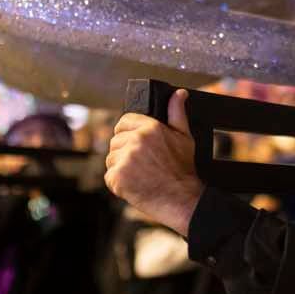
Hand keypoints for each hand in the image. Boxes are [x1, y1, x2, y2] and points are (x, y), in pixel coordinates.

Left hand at [105, 89, 203, 236]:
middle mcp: (136, 140)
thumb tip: (178, 94)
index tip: (138, 146)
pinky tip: (135, 185)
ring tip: (140, 175)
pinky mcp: (118, 176)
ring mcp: (125, 158)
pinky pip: (110, 176)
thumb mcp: (184, 137)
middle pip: (116, 141)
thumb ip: (177, 113)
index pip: (124, 122)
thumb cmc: (183, 170)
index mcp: (150, 127)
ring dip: (121, 168)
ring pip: (112, 159)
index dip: (129, 134)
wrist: (182, 199)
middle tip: (143, 165)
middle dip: (126, 152)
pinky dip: (119, 184)